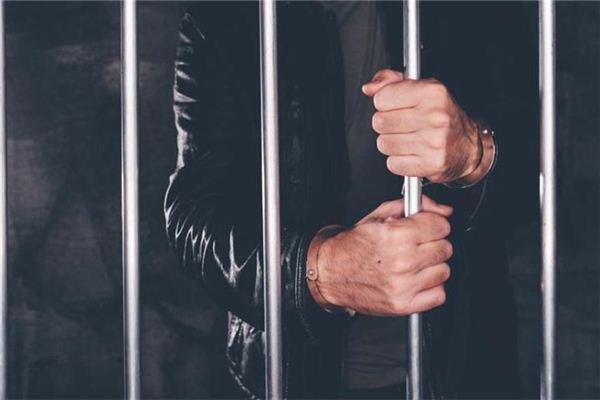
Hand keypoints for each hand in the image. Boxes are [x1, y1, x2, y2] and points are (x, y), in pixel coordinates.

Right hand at [311, 196, 452, 316]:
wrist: (330, 272)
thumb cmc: (353, 245)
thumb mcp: (379, 215)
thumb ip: (414, 206)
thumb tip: (443, 210)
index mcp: (396, 234)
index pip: (441, 226)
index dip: (434, 224)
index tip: (427, 227)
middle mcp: (401, 260)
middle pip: (445, 248)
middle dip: (433, 243)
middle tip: (417, 245)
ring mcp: (403, 285)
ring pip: (444, 271)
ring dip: (432, 266)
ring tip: (414, 263)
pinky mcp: (403, 304)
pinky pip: (439, 295)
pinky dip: (431, 288)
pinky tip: (416, 279)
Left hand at [362, 69, 481, 182]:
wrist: (469, 146)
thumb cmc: (443, 116)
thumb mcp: (422, 89)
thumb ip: (392, 82)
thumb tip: (369, 87)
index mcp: (432, 92)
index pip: (382, 98)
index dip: (384, 103)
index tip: (395, 106)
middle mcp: (434, 116)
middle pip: (379, 122)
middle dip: (387, 124)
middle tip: (403, 124)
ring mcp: (433, 142)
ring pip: (384, 144)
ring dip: (392, 143)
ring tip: (409, 139)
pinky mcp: (430, 164)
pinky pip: (393, 164)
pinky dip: (398, 161)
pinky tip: (412, 153)